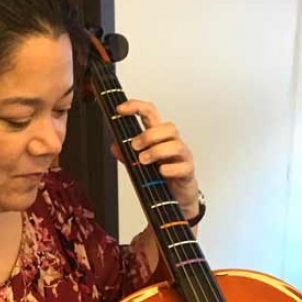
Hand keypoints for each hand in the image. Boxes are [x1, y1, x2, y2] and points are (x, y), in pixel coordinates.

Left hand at [110, 99, 199, 220]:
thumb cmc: (161, 174)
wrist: (178, 195)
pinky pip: (183, 166)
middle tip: (135, 146)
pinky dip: (169, 168)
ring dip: (156, 151)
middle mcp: (172, 142)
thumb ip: (127, 155)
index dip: (136, 107)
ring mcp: (182, 156)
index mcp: (159, 136)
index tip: (120, 109)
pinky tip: (160, 172)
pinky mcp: (187, 171)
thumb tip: (114, 146)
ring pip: (176, 144)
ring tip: (143, 160)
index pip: (150, 113)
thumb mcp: (140, 163)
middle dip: (148, 135)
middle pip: (168, 127)